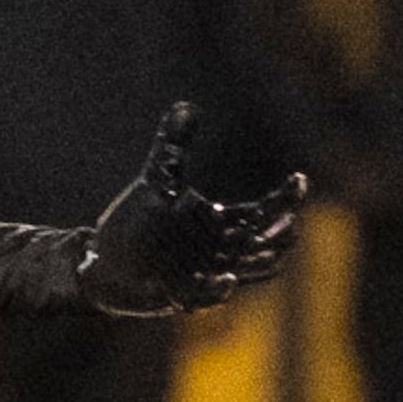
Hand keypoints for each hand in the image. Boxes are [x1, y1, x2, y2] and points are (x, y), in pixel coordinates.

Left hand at [80, 104, 302, 315]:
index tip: (299, 179)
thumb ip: (174, 145)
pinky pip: (205, 297)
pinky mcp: (178, 294)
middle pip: (263, 243)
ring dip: (260, 264)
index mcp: (219, 223)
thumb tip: (187, 104)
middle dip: (279, 234)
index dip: (285, 199)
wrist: (102, 262)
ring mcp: (201, 273)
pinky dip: (219, 290)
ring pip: (245, 272)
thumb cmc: (136, 223)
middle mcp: (218, 250)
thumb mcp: (157, 180)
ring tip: (273, 252)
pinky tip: (229, 280)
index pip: (262, 212)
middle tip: (289, 222)